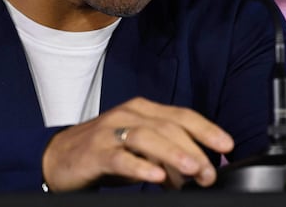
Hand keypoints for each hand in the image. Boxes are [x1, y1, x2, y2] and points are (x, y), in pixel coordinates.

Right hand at [41, 97, 233, 190]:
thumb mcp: (140, 151)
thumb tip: (198, 172)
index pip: (182, 115)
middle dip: (194, 149)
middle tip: (209, 172)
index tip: (227, 145)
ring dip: (174, 154)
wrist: (59, 157)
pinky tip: (155, 176)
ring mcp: (110, 131)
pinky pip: (120, 157)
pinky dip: (140, 166)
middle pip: (169, 127)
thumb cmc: (105, 152)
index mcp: (144, 110)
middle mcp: (129, 114)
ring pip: (148, 137)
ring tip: (192, 170)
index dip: (207, 129)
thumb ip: (168, 157)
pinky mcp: (95, 151)